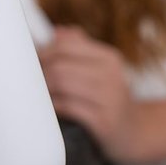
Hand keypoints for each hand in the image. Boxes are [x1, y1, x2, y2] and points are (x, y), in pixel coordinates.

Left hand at [39, 25, 137, 162]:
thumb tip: (57, 32)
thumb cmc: (111, 98)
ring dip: (43, 89)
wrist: (137, 132)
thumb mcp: (103, 69)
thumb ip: (81, 48)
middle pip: (60, 65)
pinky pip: (68, 107)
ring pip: (61, 84)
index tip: (31, 60)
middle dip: (40, 72)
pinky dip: (53, 106)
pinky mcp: (103, 122)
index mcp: (109, 58)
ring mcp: (109, 99)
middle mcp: (111, 75)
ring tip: (36, 93)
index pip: (66, 45)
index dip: (43, 51)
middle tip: (28, 80)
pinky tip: (49, 109)